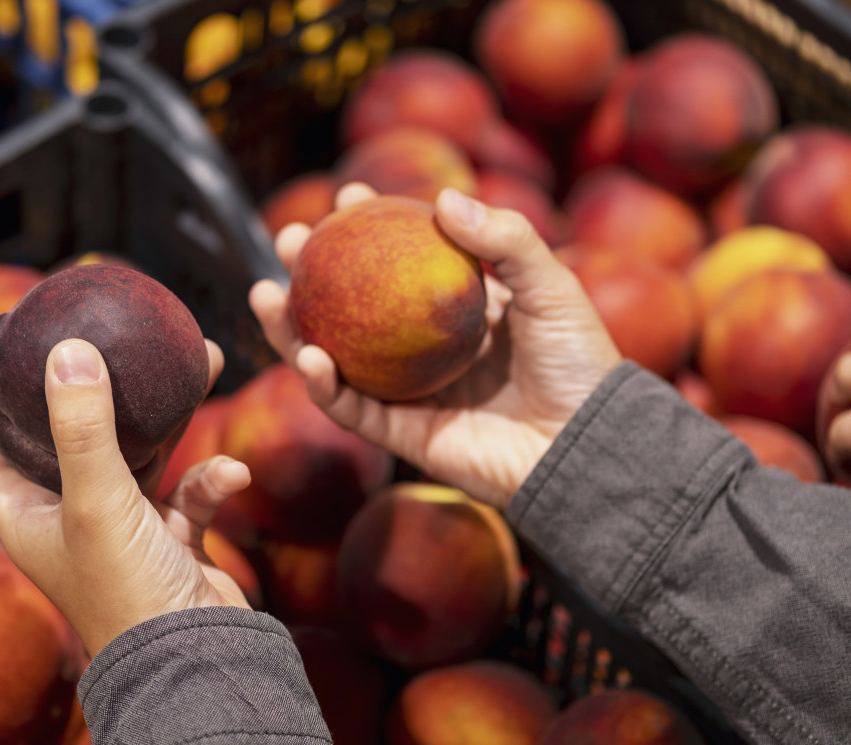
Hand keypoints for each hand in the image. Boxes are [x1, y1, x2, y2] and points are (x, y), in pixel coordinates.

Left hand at [0, 326, 252, 656]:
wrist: (197, 664)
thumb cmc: (128, 596)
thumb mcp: (98, 503)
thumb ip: (82, 427)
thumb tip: (68, 350)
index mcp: (24, 514)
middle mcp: (66, 516)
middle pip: (60, 434)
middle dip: (82, 380)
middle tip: (93, 329)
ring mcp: (120, 527)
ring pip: (138, 450)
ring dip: (168, 412)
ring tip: (202, 359)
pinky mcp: (170, 539)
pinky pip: (189, 491)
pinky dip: (212, 478)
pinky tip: (233, 474)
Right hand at [249, 184, 621, 509]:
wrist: (586, 444)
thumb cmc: (579, 362)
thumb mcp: (551, 286)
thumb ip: (506, 239)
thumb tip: (443, 198)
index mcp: (458, 309)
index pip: (403, 261)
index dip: (372, 227)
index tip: (349, 194)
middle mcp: (425, 348)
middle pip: (353, 306)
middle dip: (312, 272)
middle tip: (289, 239)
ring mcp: (410, 392)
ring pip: (335, 358)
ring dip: (292, 329)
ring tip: (264, 293)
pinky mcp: (403, 435)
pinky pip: (351, 409)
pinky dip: (322, 385)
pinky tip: (307, 353)